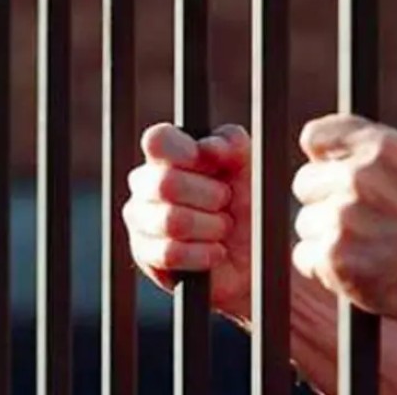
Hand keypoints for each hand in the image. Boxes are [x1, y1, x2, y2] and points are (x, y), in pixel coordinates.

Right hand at [122, 123, 251, 318]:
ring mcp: (141, 219)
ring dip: (212, 227)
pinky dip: (204, 254)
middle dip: (211, 197)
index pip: (157, 140)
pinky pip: (171, 253)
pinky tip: (216, 251)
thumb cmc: (248, 203)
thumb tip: (207, 147)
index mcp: (167, 155)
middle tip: (225, 203)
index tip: (213, 165)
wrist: (255, 254)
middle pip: (166, 184)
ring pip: (172, 221)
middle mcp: (146, 184)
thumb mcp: (248, 165)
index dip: (185, 151)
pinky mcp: (144, 255)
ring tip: (222, 228)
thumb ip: (232, 143)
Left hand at [291, 114, 396, 324]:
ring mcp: (344, 218)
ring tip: (370, 245)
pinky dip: (325, 266)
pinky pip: (303, 256)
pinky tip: (360, 267)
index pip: (315, 136)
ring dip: (327, 237)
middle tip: (362, 219)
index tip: (332, 171)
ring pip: (305, 222)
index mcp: (382, 147)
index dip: (321, 158)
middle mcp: (360, 177)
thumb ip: (363, 151)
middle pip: (305, 182)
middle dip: (324, 200)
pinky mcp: (334, 258)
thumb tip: (311, 147)